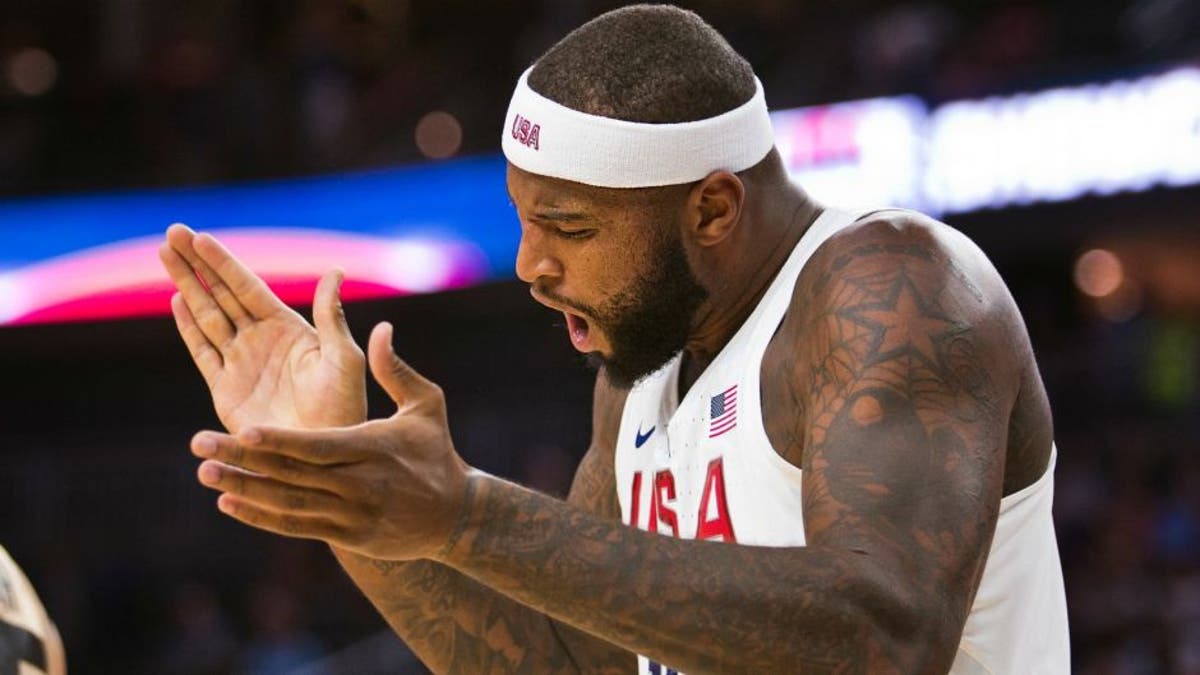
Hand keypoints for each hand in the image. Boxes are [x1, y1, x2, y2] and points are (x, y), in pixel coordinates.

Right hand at [159, 224, 365, 430]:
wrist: (322, 457)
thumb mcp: (343, 358)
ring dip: (186, 285)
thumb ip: (331, 316)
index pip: (248, 287)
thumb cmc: (343, 408)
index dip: (223, 262)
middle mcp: (261, 340)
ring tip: (165, 254)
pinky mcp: (225, 390)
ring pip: (206, 316)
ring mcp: (241, 363)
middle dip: (196, 264)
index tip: (199, 237)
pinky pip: (203, 351)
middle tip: (171, 232)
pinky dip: (189, 327)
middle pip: (221, 294)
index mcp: (288, 329)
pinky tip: (176, 300)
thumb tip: (335, 271)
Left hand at [190, 322, 471, 560]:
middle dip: (243, 460)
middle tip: (199, 444)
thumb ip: (396, 370)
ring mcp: (350, 515)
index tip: (242, 429)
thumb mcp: (427, 405)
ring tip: (205, 473)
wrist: (455, 517)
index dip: (279, 441)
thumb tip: (380, 327)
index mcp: (373, 449)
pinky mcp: (345, 536)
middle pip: (292, 474)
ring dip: (244, 489)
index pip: (317, 446)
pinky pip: (295, 526)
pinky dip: (261, 517)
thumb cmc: (437, 452)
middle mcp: (359, 485)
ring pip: (287, 503)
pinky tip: (229, 503)